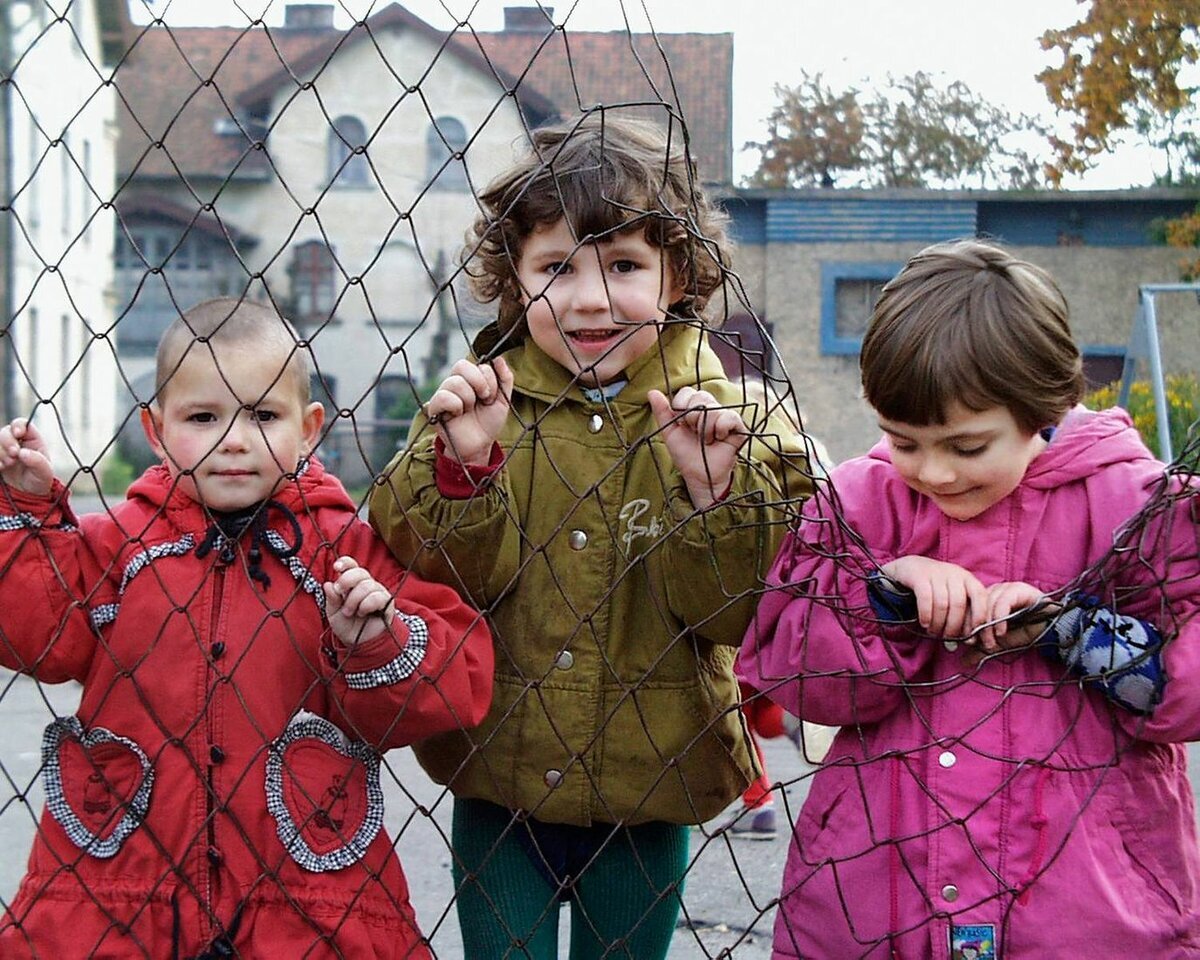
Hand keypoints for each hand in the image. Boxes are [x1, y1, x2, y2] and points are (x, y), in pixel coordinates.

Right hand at [0, 418, 53, 495]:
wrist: (27, 493)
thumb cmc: (39, 480)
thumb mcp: (44, 472)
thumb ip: (37, 461)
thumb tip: (23, 452)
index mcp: (32, 439)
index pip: (22, 424)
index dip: (17, 426)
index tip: (18, 434)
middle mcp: (17, 441)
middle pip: (5, 431)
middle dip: (7, 442)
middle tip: (13, 456)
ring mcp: (4, 449)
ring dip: (0, 452)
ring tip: (7, 465)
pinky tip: (0, 467)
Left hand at [323, 556, 394, 646]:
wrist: (360, 642)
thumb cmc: (347, 625)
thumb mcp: (333, 613)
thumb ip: (331, 599)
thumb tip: (328, 584)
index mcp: (352, 583)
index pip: (352, 565)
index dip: (345, 562)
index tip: (337, 567)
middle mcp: (366, 584)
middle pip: (360, 572)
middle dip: (346, 581)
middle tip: (340, 594)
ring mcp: (378, 592)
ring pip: (367, 585)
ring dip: (354, 600)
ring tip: (350, 612)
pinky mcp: (387, 602)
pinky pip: (377, 596)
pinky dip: (366, 605)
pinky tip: (363, 613)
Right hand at [425, 357, 512, 466]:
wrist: (480, 445)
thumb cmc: (488, 422)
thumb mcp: (502, 400)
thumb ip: (504, 379)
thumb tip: (499, 358)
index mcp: (469, 378)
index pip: (476, 364)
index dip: (488, 378)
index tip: (491, 396)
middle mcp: (454, 383)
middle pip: (461, 365)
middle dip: (480, 384)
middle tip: (483, 400)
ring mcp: (443, 394)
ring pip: (454, 382)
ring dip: (469, 398)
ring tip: (469, 410)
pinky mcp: (434, 408)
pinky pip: (442, 397)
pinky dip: (455, 406)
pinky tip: (458, 415)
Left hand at [648, 387, 747, 508]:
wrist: (699, 475)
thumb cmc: (686, 454)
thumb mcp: (670, 432)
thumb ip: (662, 412)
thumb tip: (652, 392)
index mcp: (694, 407)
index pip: (687, 392)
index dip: (681, 407)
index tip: (682, 424)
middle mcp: (710, 408)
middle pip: (700, 396)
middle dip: (692, 418)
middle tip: (695, 433)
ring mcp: (725, 415)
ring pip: (713, 409)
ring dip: (705, 429)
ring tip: (707, 440)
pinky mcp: (738, 426)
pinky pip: (728, 417)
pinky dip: (720, 430)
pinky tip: (720, 439)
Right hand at [879, 555, 987, 639]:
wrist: (910, 568)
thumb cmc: (935, 588)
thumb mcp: (952, 595)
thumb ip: (962, 614)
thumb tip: (970, 640)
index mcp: (967, 579)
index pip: (980, 596)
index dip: (979, 615)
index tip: (973, 634)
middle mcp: (954, 574)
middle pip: (958, 604)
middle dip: (953, 626)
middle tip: (947, 638)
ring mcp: (936, 573)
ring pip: (941, 603)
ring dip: (938, 623)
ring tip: (933, 632)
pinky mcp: (919, 576)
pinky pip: (925, 598)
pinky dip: (926, 614)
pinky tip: (924, 623)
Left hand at [967, 581, 1056, 661]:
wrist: (1051, 629)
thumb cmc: (1025, 632)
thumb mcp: (999, 643)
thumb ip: (981, 649)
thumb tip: (963, 662)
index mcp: (987, 599)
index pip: (968, 607)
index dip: (965, 624)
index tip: (966, 642)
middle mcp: (995, 590)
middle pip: (976, 605)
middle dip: (973, 626)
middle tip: (974, 643)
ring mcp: (1007, 588)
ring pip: (988, 604)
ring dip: (986, 626)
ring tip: (989, 642)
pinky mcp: (1020, 589)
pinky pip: (1003, 603)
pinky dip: (999, 619)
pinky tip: (1001, 633)